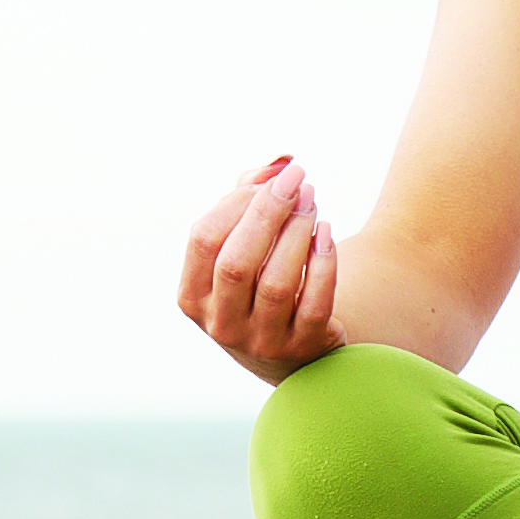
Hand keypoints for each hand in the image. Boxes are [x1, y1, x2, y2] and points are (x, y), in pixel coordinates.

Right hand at [178, 155, 346, 384]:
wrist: (292, 353)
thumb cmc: (259, 281)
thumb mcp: (242, 244)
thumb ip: (251, 197)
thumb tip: (279, 165)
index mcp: (193, 296)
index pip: (203, 240)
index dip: (235, 202)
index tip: (268, 182)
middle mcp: (222, 323)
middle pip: (237, 262)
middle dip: (268, 212)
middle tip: (298, 179)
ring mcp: (262, 341)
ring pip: (277, 283)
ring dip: (297, 232)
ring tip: (312, 201)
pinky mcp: (303, 346)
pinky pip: (315, 302)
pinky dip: (323, 263)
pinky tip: (325, 233)